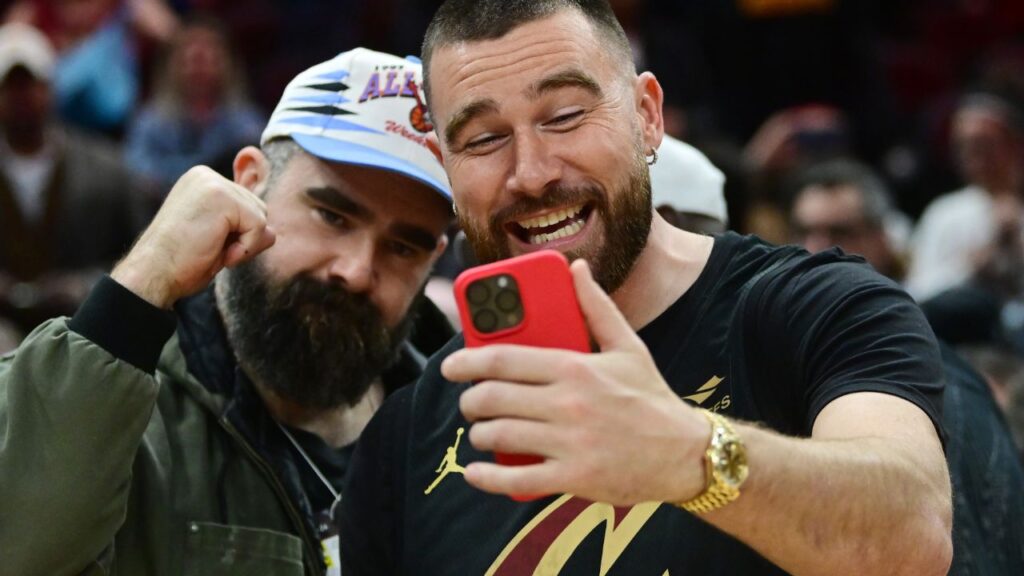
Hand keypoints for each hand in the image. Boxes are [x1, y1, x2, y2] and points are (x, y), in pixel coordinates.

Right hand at [111, 166, 274, 307]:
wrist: (152, 274)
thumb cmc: (181, 262)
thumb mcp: (218, 239)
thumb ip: (244, 227)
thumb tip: (272, 232)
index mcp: (202, 181)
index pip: (247, 205)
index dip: (236, 234)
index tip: (205, 243)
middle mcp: (206, 175)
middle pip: (258, 208)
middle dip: (243, 237)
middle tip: (208, 248)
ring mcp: (213, 183)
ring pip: (262, 217)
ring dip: (244, 243)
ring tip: (210, 249)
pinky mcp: (222, 198)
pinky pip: (259, 227)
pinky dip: (246, 248)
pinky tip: (218, 252)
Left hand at [442, 260, 710, 505]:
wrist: (686, 454)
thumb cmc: (652, 398)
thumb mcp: (629, 346)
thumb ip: (596, 307)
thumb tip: (576, 269)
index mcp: (576, 367)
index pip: (504, 359)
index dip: (466, 361)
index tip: (450, 366)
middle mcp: (568, 403)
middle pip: (493, 398)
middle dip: (471, 401)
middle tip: (470, 403)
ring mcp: (570, 442)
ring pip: (498, 435)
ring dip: (479, 434)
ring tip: (482, 431)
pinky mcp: (573, 477)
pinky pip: (516, 478)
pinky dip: (486, 476)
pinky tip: (475, 472)